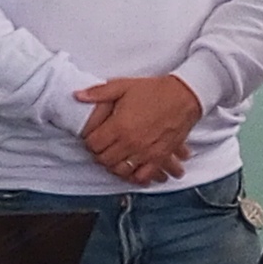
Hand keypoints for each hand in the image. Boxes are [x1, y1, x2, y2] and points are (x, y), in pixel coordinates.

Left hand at [79, 73, 201, 186]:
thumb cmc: (155, 91)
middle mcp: (131, 142)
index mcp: (119, 126)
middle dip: (100, 155)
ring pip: (121, 171)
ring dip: (115, 167)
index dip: (89, 142)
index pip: (93, 145)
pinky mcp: (159, 157)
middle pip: (105, 160)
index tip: (92, 138)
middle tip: (102, 148)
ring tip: (115, 159)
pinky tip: (132, 171)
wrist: (184, 96)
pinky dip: (135, 177)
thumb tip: (78, 95)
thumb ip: (99, 93)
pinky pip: (143, 176)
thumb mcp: (123, 86)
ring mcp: (145, 152)